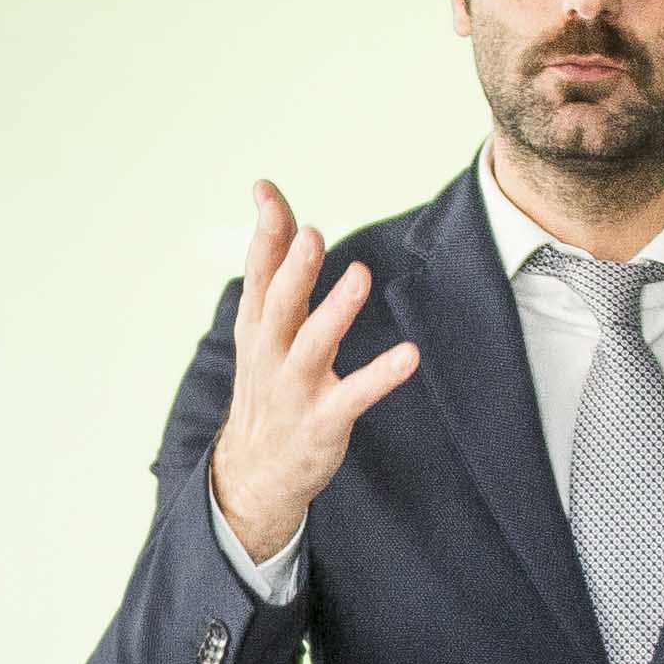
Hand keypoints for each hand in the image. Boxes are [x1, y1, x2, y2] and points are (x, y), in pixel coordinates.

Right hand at [205, 181, 421, 563]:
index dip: (264, 233)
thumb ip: (274, 269)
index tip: (267, 192)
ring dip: (335, 311)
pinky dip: (380, 375)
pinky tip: (408, 355)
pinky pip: (354, 395)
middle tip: (312, 234)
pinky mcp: (323, 420)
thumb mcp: (262, 328)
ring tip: (359, 275)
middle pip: (280, 305)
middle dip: (294, 270)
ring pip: (313, 345)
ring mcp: (296, 388)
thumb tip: (275, 206)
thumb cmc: (268, 387)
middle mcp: (271, 354)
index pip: (258, 273)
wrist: (255, 471)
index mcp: (257, 327)